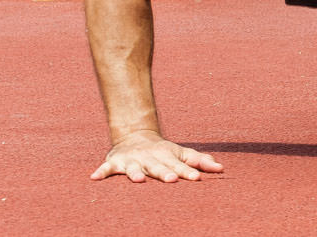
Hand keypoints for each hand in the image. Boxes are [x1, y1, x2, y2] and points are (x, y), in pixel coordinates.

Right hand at [90, 130, 223, 182]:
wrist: (135, 136)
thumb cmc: (164, 152)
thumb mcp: (182, 153)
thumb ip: (200, 161)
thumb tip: (222, 169)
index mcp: (168, 156)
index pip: (180, 165)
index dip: (188, 171)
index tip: (197, 178)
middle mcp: (150, 158)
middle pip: (159, 167)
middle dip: (165, 173)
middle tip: (173, 179)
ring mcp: (132, 160)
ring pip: (133, 168)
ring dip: (136, 173)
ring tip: (139, 180)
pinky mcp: (114, 163)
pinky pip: (106, 168)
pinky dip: (100, 172)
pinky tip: (94, 178)